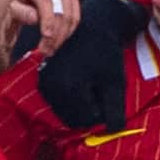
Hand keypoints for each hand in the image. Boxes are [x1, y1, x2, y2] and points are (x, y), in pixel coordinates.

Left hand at [8, 0, 80, 54]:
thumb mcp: (8, 5)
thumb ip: (19, 10)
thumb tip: (35, 18)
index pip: (45, 0)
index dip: (48, 19)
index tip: (47, 36)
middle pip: (60, 9)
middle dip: (55, 33)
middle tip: (46, 50)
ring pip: (70, 14)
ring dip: (62, 35)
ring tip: (50, 48)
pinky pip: (75, 16)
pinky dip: (68, 30)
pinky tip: (58, 40)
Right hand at [37, 0, 145, 131]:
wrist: (90, 27)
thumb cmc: (106, 54)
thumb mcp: (116, 82)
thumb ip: (115, 111)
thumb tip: (114, 133)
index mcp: (69, 88)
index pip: (89, 120)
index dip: (103, 110)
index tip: (108, 90)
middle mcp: (52, 88)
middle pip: (75, 119)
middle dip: (91, 110)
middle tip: (100, 88)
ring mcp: (44, 85)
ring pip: (66, 113)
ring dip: (81, 106)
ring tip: (91, 84)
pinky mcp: (43, 82)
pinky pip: (59, 104)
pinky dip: (71, 100)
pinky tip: (80, 82)